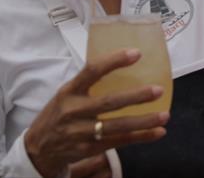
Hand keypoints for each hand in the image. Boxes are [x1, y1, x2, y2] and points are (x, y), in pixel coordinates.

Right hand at [25, 48, 168, 177]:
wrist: (38, 148)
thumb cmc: (60, 114)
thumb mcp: (66, 94)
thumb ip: (89, 83)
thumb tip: (123, 63)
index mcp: (69, 91)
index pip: (91, 71)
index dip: (113, 61)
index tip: (136, 53)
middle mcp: (73, 111)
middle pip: (108, 103)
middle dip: (135, 97)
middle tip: (158, 90)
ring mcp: (80, 132)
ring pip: (116, 127)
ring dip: (143, 122)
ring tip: (165, 115)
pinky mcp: (88, 149)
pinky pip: (119, 142)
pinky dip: (140, 138)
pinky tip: (158, 132)